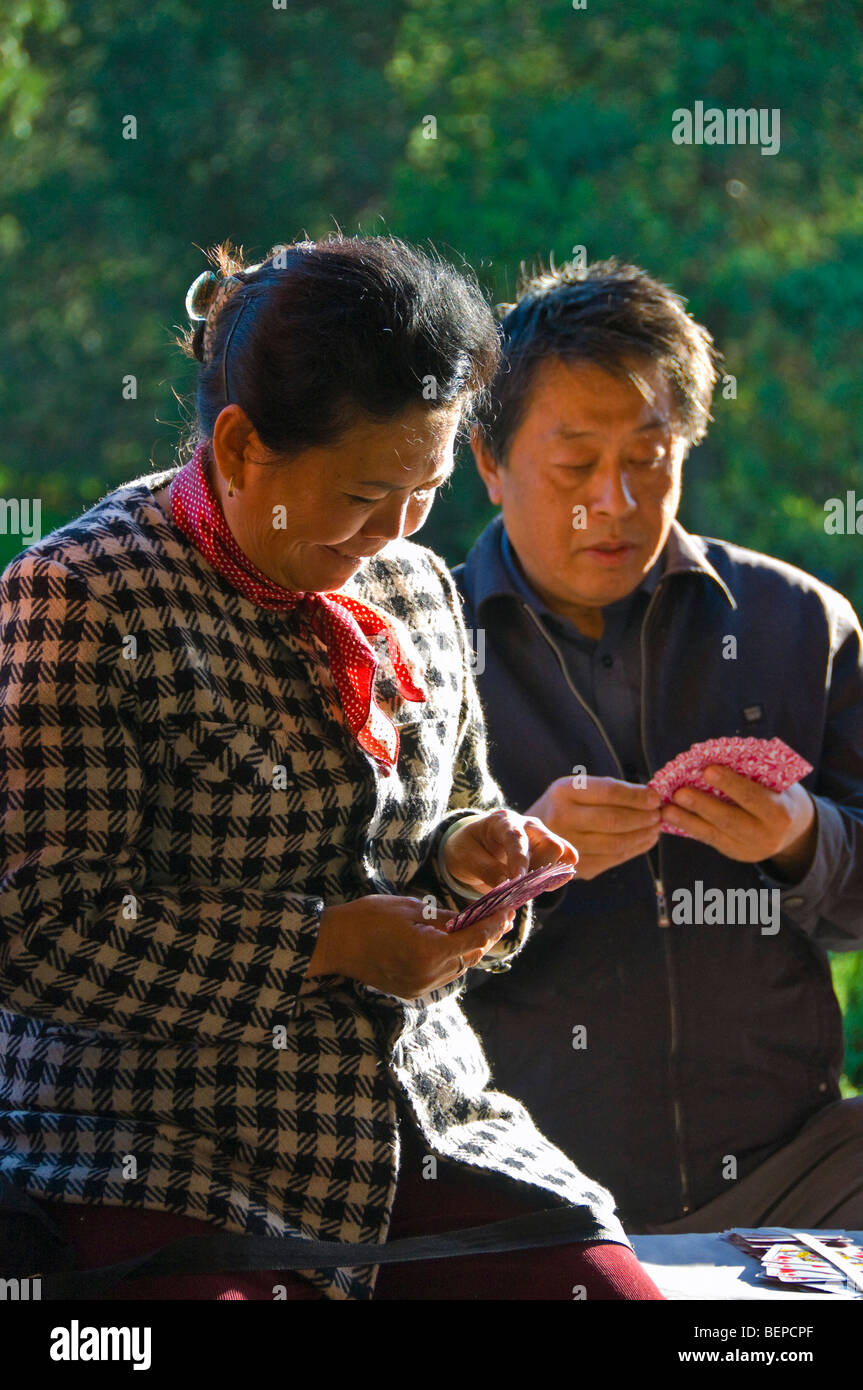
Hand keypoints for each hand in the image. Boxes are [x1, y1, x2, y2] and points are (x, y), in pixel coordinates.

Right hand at [305, 893, 516, 998]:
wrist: (334, 944)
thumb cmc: (368, 918)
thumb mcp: (411, 908)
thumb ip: (446, 917)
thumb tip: (473, 918)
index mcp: (429, 952)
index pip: (474, 939)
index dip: (494, 924)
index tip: (508, 910)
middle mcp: (428, 976)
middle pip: (471, 957)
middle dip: (488, 936)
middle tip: (502, 916)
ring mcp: (420, 987)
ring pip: (459, 968)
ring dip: (472, 948)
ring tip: (483, 926)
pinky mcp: (413, 991)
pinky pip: (444, 974)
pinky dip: (454, 958)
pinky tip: (457, 942)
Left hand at [441, 806, 577, 893]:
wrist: (474, 846)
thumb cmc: (469, 849)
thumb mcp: (467, 859)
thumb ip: (488, 871)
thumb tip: (510, 886)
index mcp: (502, 822)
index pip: (516, 838)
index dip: (519, 860)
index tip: (518, 881)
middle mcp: (528, 825)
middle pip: (550, 844)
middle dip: (540, 870)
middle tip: (520, 889)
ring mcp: (542, 836)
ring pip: (562, 854)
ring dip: (550, 876)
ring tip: (529, 889)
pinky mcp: (550, 849)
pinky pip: (566, 860)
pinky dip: (558, 876)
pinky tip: (544, 886)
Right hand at [526, 776, 660, 879]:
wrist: (530, 838)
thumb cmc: (565, 806)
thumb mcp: (576, 788)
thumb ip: (609, 790)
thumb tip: (651, 797)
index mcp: (564, 792)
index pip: (608, 792)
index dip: (637, 796)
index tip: (656, 797)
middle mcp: (562, 818)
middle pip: (614, 820)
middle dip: (643, 817)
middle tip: (659, 814)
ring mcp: (567, 846)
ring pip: (616, 843)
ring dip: (643, 835)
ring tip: (656, 827)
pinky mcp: (576, 867)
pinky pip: (613, 859)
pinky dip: (635, 849)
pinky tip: (645, 840)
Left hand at [661, 765, 816, 879]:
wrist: (795, 830)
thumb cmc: (780, 794)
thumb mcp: (778, 784)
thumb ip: (754, 775)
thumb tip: (713, 758)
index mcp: (781, 813)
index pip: (752, 797)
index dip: (730, 784)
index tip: (708, 770)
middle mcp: (767, 836)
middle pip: (729, 819)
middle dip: (702, 806)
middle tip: (679, 793)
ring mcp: (751, 850)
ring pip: (715, 834)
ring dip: (687, 821)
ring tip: (666, 809)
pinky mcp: (736, 854)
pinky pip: (710, 840)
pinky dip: (690, 828)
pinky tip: (672, 818)